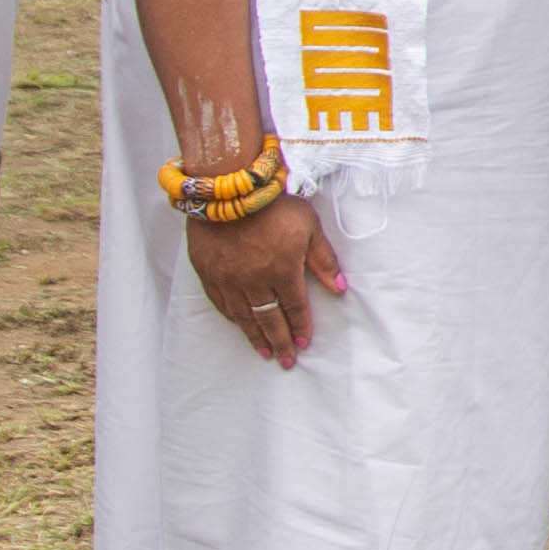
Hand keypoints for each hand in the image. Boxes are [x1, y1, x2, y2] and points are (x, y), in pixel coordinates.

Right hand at [183, 195, 346, 367]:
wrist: (228, 189)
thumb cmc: (273, 205)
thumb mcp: (309, 226)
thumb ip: (324, 259)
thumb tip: (340, 288)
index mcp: (283, 270)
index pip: (294, 307)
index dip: (300, 326)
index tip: (304, 344)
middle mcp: (255, 281)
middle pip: (269, 319)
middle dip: (280, 342)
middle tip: (286, 361)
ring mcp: (229, 279)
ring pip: (243, 316)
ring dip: (255, 336)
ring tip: (264, 352)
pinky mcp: (208, 272)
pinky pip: (220, 303)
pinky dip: (231, 318)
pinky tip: (238, 326)